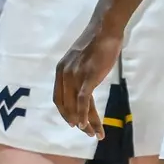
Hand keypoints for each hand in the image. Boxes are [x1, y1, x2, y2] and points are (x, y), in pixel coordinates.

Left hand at [54, 21, 123, 137]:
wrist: (105, 29)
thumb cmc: (97, 42)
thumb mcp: (81, 59)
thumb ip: (79, 72)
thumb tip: (84, 84)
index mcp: (61, 70)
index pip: (58, 98)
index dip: (65, 113)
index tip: (74, 123)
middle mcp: (64, 74)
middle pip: (66, 105)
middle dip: (76, 122)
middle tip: (87, 132)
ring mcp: (75, 76)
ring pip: (77, 106)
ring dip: (85, 123)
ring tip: (94, 134)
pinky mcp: (88, 77)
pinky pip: (83, 101)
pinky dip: (85, 115)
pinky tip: (88, 126)